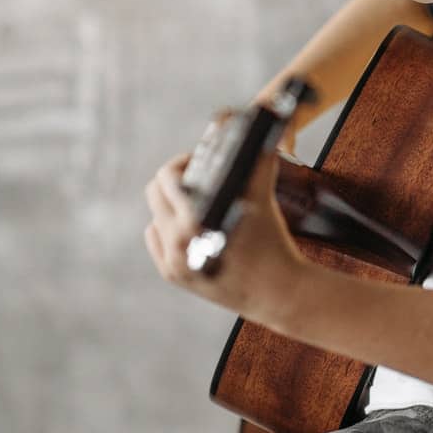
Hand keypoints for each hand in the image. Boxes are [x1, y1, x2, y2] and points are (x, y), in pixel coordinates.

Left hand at [143, 145, 306, 324]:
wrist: (277, 292)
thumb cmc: (273, 246)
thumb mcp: (265, 201)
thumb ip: (260, 165)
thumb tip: (263, 139)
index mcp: (195, 219)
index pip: (167, 178)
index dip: (182, 162)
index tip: (198, 160)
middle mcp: (177, 241)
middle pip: (154, 194)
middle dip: (174, 180)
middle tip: (196, 176)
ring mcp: (173, 260)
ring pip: (155, 217)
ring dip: (170, 205)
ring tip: (196, 202)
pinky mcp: (174, 275)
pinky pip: (157, 241)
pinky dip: (167, 229)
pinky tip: (188, 227)